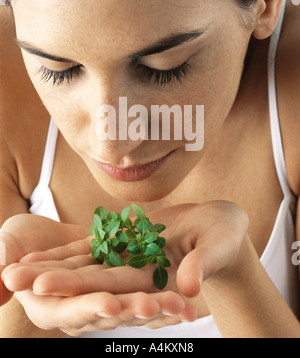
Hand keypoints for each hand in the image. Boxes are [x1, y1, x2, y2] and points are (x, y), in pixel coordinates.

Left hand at [2, 200, 248, 334]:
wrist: (219, 227)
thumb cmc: (225, 236)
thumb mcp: (219, 245)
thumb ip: (203, 263)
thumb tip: (188, 285)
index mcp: (155, 277)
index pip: (111, 284)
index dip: (78, 285)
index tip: (43, 286)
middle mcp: (134, 272)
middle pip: (87, 277)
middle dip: (50, 278)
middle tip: (11, 277)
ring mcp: (127, 256)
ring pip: (83, 262)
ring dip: (49, 265)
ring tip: (13, 267)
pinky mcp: (124, 240)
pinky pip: (91, 245)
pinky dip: (66, 249)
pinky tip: (42, 250)